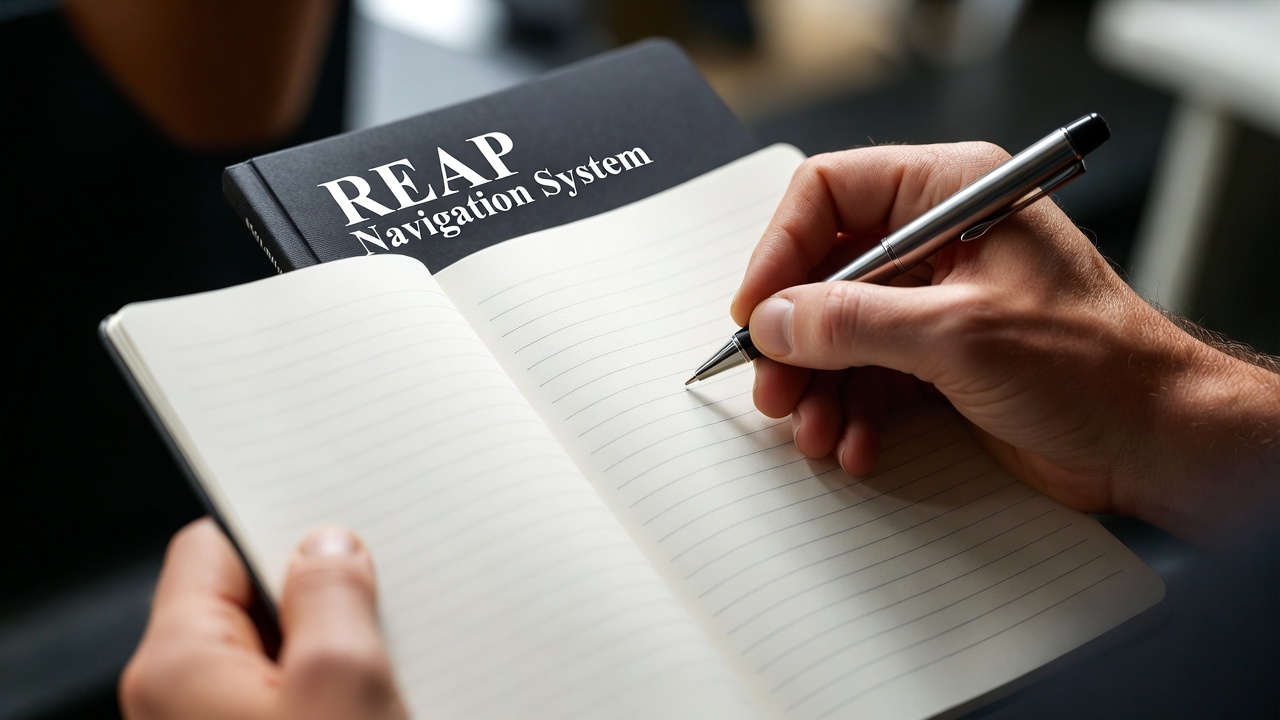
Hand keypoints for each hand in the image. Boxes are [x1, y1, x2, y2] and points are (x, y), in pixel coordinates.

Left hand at [120, 518, 408, 719]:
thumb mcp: (344, 683)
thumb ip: (334, 596)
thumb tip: (329, 549)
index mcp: (177, 665)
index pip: (212, 545)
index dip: (280, 529)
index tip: (340, 524)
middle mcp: (177, 701)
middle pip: (249, 603)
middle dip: (321, 597)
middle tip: (382, 608)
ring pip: (277, 658)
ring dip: (335, 656)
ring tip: (388, 674)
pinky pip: (292, 701)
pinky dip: (333, 695)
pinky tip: (380, 705)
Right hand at [732, 143, 1279, 545]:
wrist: (1156, 442)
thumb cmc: (1095, 366)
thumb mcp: (959, 335)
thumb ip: (854, 322)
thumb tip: (775, 319)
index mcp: (953, 192)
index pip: (830, 193)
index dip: (781, 250)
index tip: (757, 310)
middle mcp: (940, 238)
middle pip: (825, 270)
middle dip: (796, 337)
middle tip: (773, 386)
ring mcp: (937, 300)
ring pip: (839, 331)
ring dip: (818, 385)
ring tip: (813, 429)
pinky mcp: (939, 356)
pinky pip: (868, 374)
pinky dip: (852, 411)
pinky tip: (855, 443)